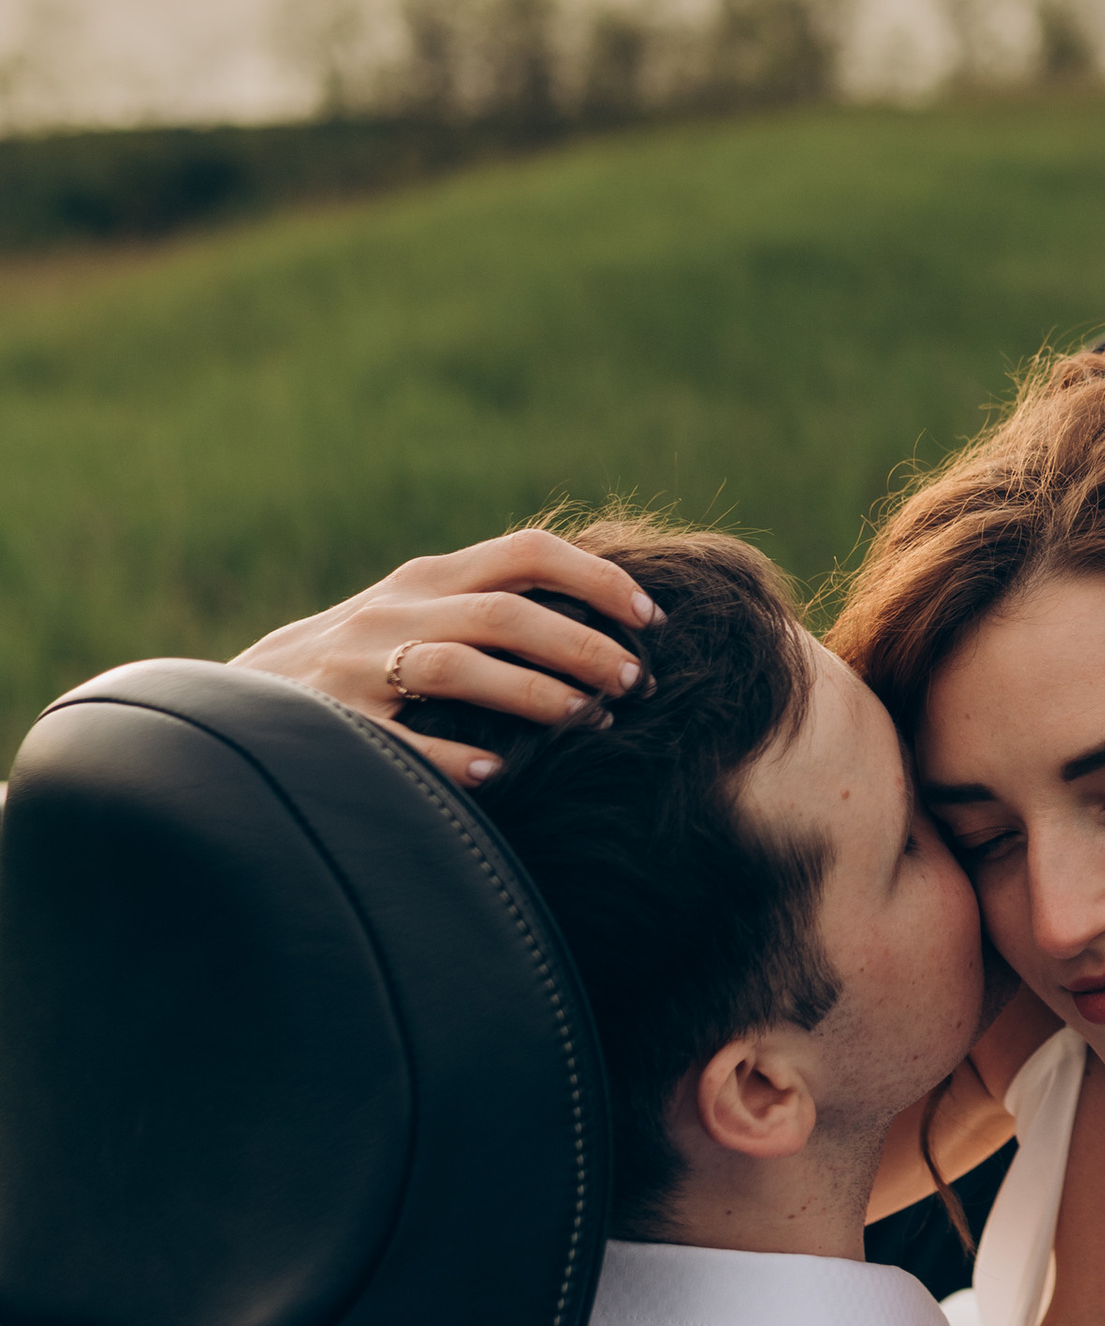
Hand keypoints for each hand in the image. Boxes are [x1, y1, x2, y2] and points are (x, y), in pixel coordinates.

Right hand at [231, 528, 662, 785]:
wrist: (232, 706)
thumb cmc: (355, 664)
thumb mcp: (413, 613)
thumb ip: (485, 604)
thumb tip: (599, 614)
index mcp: (427, 578)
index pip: (528, 552)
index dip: (600, 579)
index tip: (653, 619)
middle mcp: (395, 610)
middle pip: (508, 612)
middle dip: (584, 646)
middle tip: (638, 685)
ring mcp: (358, 665)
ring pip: (460, 667)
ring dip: (536, 695)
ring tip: (590, 723)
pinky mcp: (331, 722)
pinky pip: (399, 741)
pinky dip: (450, 757)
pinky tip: (497, 773)